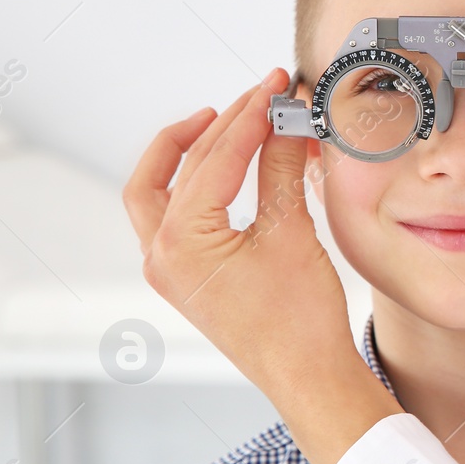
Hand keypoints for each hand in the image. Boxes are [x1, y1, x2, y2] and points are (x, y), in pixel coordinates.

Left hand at [122, 67, 398, 463]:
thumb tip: (284, 122)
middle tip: (259, 96)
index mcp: (180, 241)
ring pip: (157, 191)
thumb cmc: (299, 321)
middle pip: (176, 167)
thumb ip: (281, 169)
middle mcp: (160, 254)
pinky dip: (193, 184)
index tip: (277, 86)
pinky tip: (225, 168)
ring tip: (225, 120)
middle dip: (219, 126)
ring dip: (188, 152)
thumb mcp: (292, 232)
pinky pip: (174, 216)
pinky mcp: (187, 278)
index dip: (251, 116)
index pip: (216, 157)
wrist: (307, 376)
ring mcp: (169, 268)